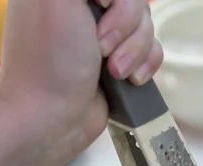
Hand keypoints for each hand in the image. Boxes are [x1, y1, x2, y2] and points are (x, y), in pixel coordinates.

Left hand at [0, 0, 162, 165]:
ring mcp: (104, 33)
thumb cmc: (50, 59)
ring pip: (147, 24)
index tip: (98, 8)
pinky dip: (146, 64)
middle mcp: (85, 4)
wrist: (52, 117)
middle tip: (101, 48)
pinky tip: (129, 80)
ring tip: (113, 72)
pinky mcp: (120, 60)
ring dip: (135, 51)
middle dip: (126, 26)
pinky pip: (152, 49)